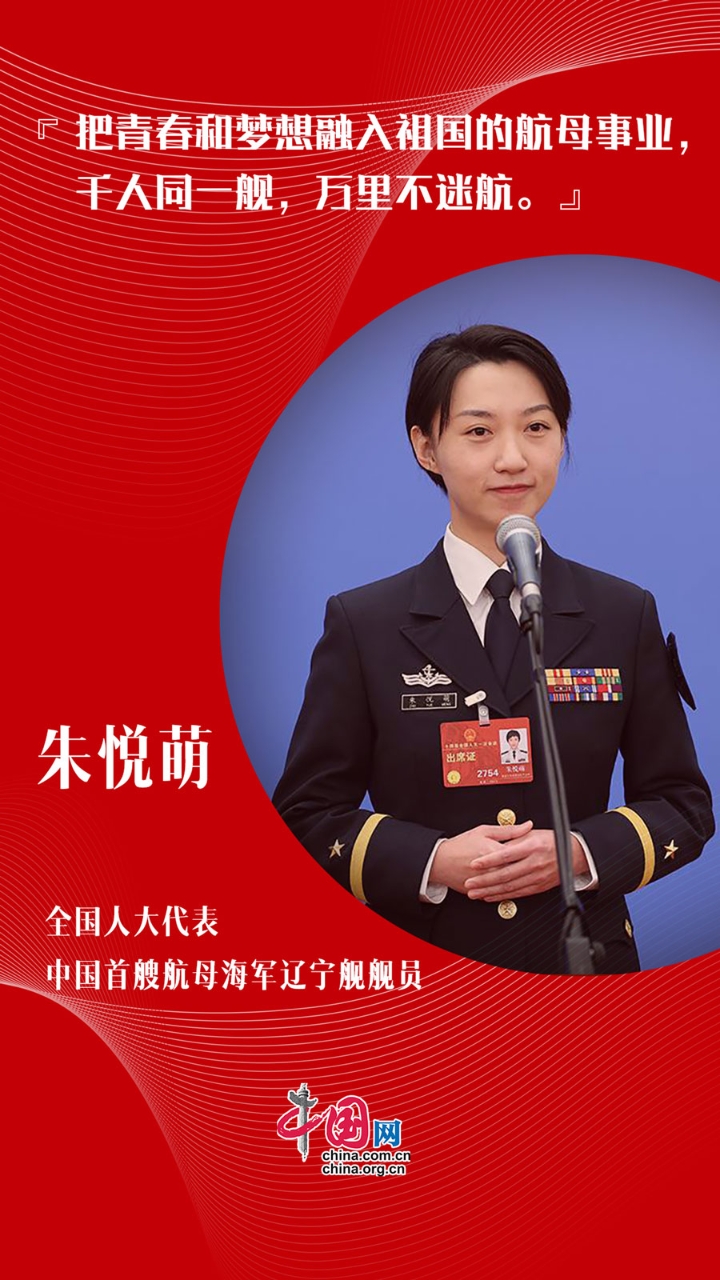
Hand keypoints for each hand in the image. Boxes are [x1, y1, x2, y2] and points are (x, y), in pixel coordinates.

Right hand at [430, 821, 533, 893]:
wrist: (440, 861)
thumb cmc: (461, 844)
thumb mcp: (484, 831)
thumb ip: (508, 830)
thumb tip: (527, 826)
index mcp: (492, 851)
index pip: (518, 854)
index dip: (531, 854)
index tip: (541, 853)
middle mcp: (490, 868)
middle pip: (515, 871)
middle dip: (529, 871)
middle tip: (540, 868)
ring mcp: (484, 881)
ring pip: (507, 885)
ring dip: (521, 883)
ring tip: (529, 881)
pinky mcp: (479, 890)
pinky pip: (495, 894)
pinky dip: (505, 894)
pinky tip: (514, 891)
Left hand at [465, 829, 588, 900]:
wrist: (573, 854)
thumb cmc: (551, 841)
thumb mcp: (532, 834)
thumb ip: (513, 839)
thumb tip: (495, 845)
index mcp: (531, 847)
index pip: (506, 855)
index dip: (488, 860)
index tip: (474, 864)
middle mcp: (534, 863)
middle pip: (505, 874)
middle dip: (484, 881)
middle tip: (470, 882)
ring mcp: (536, 877)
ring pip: (510, 887)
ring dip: (490, 891)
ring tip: (475, 893)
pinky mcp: (538, 887)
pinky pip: (518, 894)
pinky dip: (502, 897)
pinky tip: (491, 897)